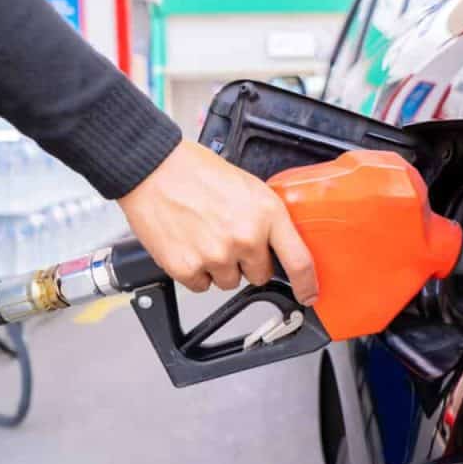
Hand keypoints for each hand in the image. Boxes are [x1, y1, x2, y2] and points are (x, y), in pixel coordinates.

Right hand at [118, 140, 318, 303]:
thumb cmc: (197, 172)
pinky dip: (195, 270)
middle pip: (259, 275)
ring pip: (228, 282)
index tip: (308, 294)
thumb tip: (276, 244)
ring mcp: (216, 256)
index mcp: (267, 214)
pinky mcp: (187, 267)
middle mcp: (245, 238)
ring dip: (219, 267)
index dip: (307, 284)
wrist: (154, 169)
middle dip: (248, 262)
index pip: (299, 261)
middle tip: (228, 237)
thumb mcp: (249, 186)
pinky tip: (189, 243)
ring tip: (204, 235)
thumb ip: (266, 218)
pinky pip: (201, 285)